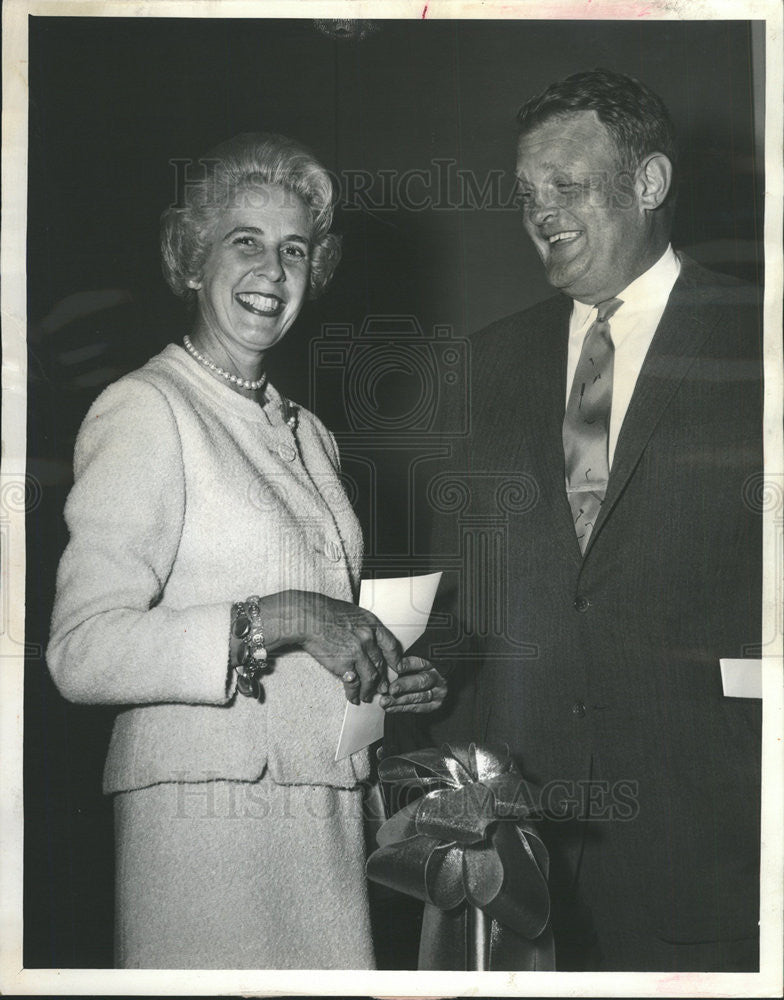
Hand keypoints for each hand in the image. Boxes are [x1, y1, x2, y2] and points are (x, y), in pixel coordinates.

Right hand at [266, 591, 401, 703]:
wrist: (308, 617)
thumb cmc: (325, 612)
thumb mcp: (352, 613)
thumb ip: (363, 627)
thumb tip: (368, 639)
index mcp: (372, 625)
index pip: (391, 645)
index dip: (395, 659)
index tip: (397, 668)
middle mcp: (368, 639)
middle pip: (380, 664)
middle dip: (382, 680)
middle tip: (383, 689)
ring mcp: (358, 653)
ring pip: (370, 678)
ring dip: (368, 690)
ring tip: (366, 696)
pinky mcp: (344, 665)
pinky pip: (353, 683)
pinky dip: (353, 693)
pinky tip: (352, 697)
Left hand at [379, 656, 446, 712]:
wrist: (431, 685)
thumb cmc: (416, 671)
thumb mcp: (413, 664)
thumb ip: (402, 664)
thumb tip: (387, 667)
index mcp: (432, 663)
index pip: (420, 663)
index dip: (407, 665)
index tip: (395, 668)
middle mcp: (437, 678)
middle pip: (422, 681)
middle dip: (404, 685)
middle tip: (391, 689)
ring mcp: (438, 693)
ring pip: (419, 697)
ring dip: (399, 700)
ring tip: (385, 701)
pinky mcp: (435, 705)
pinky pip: (418, 708)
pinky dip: (402, 708)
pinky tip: (390, 708)